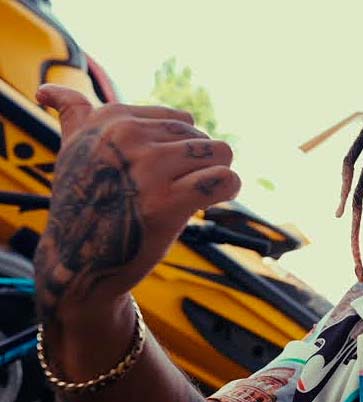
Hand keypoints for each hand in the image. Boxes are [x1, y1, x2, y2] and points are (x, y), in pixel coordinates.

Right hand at [33, 85, 240, 322]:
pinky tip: (206, 204)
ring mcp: (146, 171)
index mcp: (110, 119)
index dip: (182, 150)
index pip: (183, 120)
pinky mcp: (166, 204)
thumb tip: (47, 91)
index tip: (161, 173)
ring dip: (215, 176)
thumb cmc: (83, 204)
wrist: (75, 261)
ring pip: (220, 153)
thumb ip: (73, 115)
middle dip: (198, 165)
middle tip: (174, 190)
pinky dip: (226, 190)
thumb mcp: (71, 150)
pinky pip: (224, 180)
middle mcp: (127, 138)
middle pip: (203, 137)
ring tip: (191, 195)